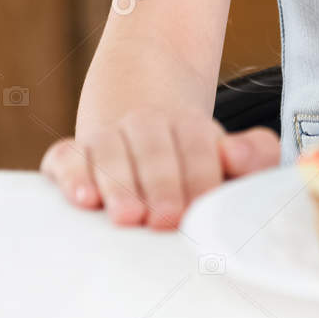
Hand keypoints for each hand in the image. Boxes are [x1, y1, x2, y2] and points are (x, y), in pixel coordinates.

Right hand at [40, 110, 280, 229]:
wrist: (145, 98)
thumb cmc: (194, 152)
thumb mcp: (230, 149)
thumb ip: (253, 153)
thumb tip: (236, 155)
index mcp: (189, 125)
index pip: (196, 144)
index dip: (200, 175)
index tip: (201, 206)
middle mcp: (145, 124)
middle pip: (154, 148)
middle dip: (161, 184)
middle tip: (165, 219)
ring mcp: (107, 136)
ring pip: (109, 150)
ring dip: (118, 183)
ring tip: (127, 216)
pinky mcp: (73, 153)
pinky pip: (66, 157)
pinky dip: (72, 174)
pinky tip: (83, 199)